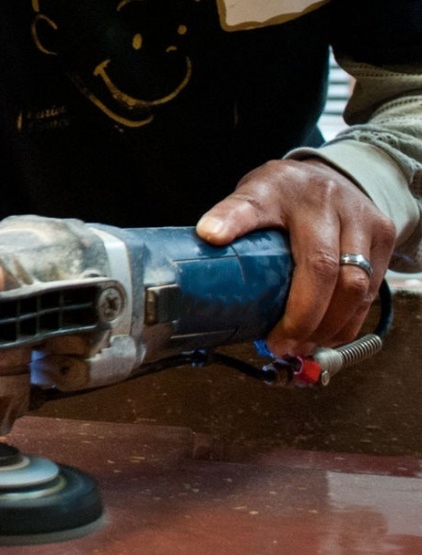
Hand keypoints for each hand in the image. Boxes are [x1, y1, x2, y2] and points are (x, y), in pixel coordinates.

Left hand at [196, 158, 394, 356]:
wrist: (330, 174)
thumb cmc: (282, 196)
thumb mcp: (249, 197)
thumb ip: (229, 223)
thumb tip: (203, 250)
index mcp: (276, 189)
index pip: (249, 205)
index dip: (231, 221)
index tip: (210, 236)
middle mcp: (323, 200)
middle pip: (320, 266)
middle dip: (301, 316)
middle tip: (279, 344)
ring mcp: (359, 218)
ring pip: (355, 286)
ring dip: (327, 327)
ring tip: (301, 348)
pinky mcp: (383, 236)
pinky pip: (371, 292)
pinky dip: (347, 323)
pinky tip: (325, 338)